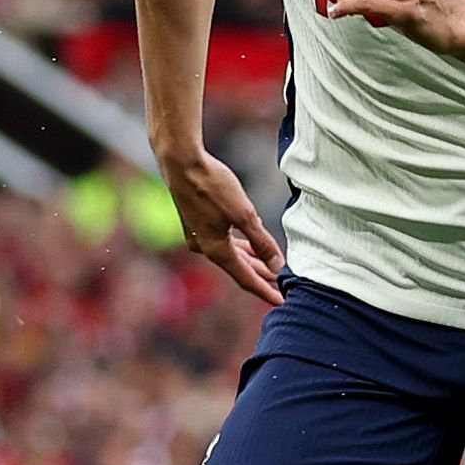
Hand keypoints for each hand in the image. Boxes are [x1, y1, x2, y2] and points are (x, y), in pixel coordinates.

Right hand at [154, 142, 283, 304]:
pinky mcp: (197, 223)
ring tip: (271, 267)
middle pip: (239, 269)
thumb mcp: (244, 214)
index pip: (246, 279)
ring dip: (252, 261)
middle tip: (282, 286)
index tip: (282, 301)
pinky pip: (224, 242)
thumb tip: (277, 264)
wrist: (181, 163)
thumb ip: (262, 241)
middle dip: (262, 276)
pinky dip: (240, 245)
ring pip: (232, 254)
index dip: (266, 290)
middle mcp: (205, 247)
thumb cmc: (212, 185)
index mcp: (216, 250)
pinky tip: (251, 242)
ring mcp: (199, 235)